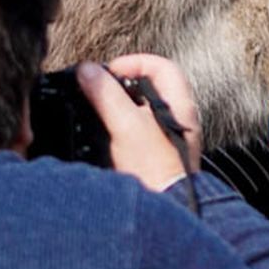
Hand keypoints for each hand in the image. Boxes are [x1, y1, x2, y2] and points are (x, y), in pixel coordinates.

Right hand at [77, 55, 202, 189]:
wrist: (163, 205)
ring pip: (142, 106)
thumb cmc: (154, 168)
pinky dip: (121, 121)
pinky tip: (106, 130)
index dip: (133, 63)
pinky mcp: (156, 150)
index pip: (162, 66)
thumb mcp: (125, 125)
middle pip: (150, 84)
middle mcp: (178, 116)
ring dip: (119, 103)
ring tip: (100, 109)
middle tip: (100, 89)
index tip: (109, 73)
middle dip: (122, 83)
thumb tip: (88, 71)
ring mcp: (168, 133)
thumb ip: (107, 95)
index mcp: (180, 104)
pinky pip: (137, 125)